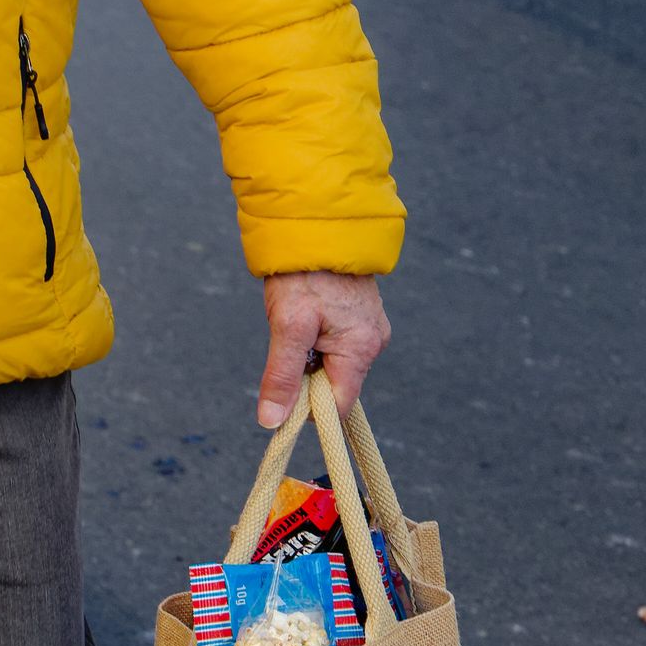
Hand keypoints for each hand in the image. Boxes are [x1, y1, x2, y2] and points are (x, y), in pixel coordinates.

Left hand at [258, 271, 388, 427]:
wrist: (316, 223)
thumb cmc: (303, 273)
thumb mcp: (287, 326)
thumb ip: (282, 376)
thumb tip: (272, 421)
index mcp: (362, 348)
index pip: (338, 405)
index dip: (309, 408)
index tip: (284, 390)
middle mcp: (373, 342)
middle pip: (336, 385)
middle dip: (307, 375)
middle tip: (288, 342)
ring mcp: (369, 328)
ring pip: (333, 364)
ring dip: (309, 354)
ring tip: (297, 321)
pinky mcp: (360, 316)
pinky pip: (336, 343)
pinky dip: (315, 339)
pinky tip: (306, 315)